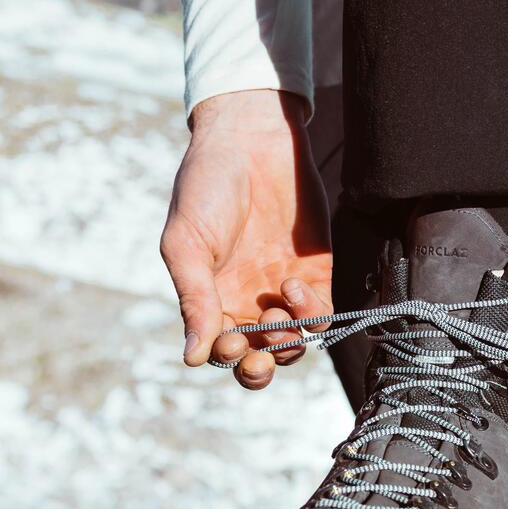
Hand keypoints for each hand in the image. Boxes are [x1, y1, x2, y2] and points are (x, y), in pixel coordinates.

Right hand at [160, 89, 332, 389]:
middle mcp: (248, 302)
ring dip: (287, 342)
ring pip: (293, 343)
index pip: (221, 351)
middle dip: (261, 367)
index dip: (228, 358)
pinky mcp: (316, 275)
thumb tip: (192, 358)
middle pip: (260, 358)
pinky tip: (293, 286)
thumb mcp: (187, 243)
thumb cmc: (207, 188)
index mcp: (211, 299)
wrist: (252, 141)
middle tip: (260, 356)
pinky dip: (311, 315)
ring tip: (276, 313)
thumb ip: (194, 299)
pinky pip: (321, 316)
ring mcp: (283, 292)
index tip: (228, 342)